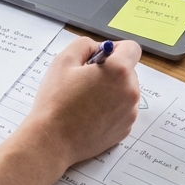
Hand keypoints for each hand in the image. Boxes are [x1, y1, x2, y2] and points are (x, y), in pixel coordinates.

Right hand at [16, 36, 142, 169]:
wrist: (52, 140)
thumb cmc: (56, 100)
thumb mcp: (63, 60)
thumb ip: (85, 45)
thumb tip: (99, 48)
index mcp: (118, 71)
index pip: (132, 48)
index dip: (115, 49)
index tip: (99, 59)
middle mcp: (130, 91)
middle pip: (128, 71)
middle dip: (111, 72)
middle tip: (85, 82)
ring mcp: (130, 113)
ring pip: (125, 91)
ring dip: (111, 91)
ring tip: (85, 101)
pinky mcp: (125, 129)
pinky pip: (122, 110)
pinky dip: (110, 109)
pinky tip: (89, 115)